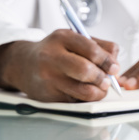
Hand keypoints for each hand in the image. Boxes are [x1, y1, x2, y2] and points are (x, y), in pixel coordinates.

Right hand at [0, 30, 119, 102]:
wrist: (23, 64)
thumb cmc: (55, 51)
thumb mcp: (74, 39)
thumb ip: (99, 46)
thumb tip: (115, 63)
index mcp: (62, 38)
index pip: (91, 49)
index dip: (107, 61)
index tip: (115, 68)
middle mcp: (51, 57)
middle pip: (86, 70)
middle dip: (102, 78)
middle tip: (107, 81)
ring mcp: (48, 78)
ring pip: (83, 91)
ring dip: (97, 92)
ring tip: (99, 88)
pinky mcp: (47, 96)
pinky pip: (75, 101)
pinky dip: (84, 99)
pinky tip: (82, 92)